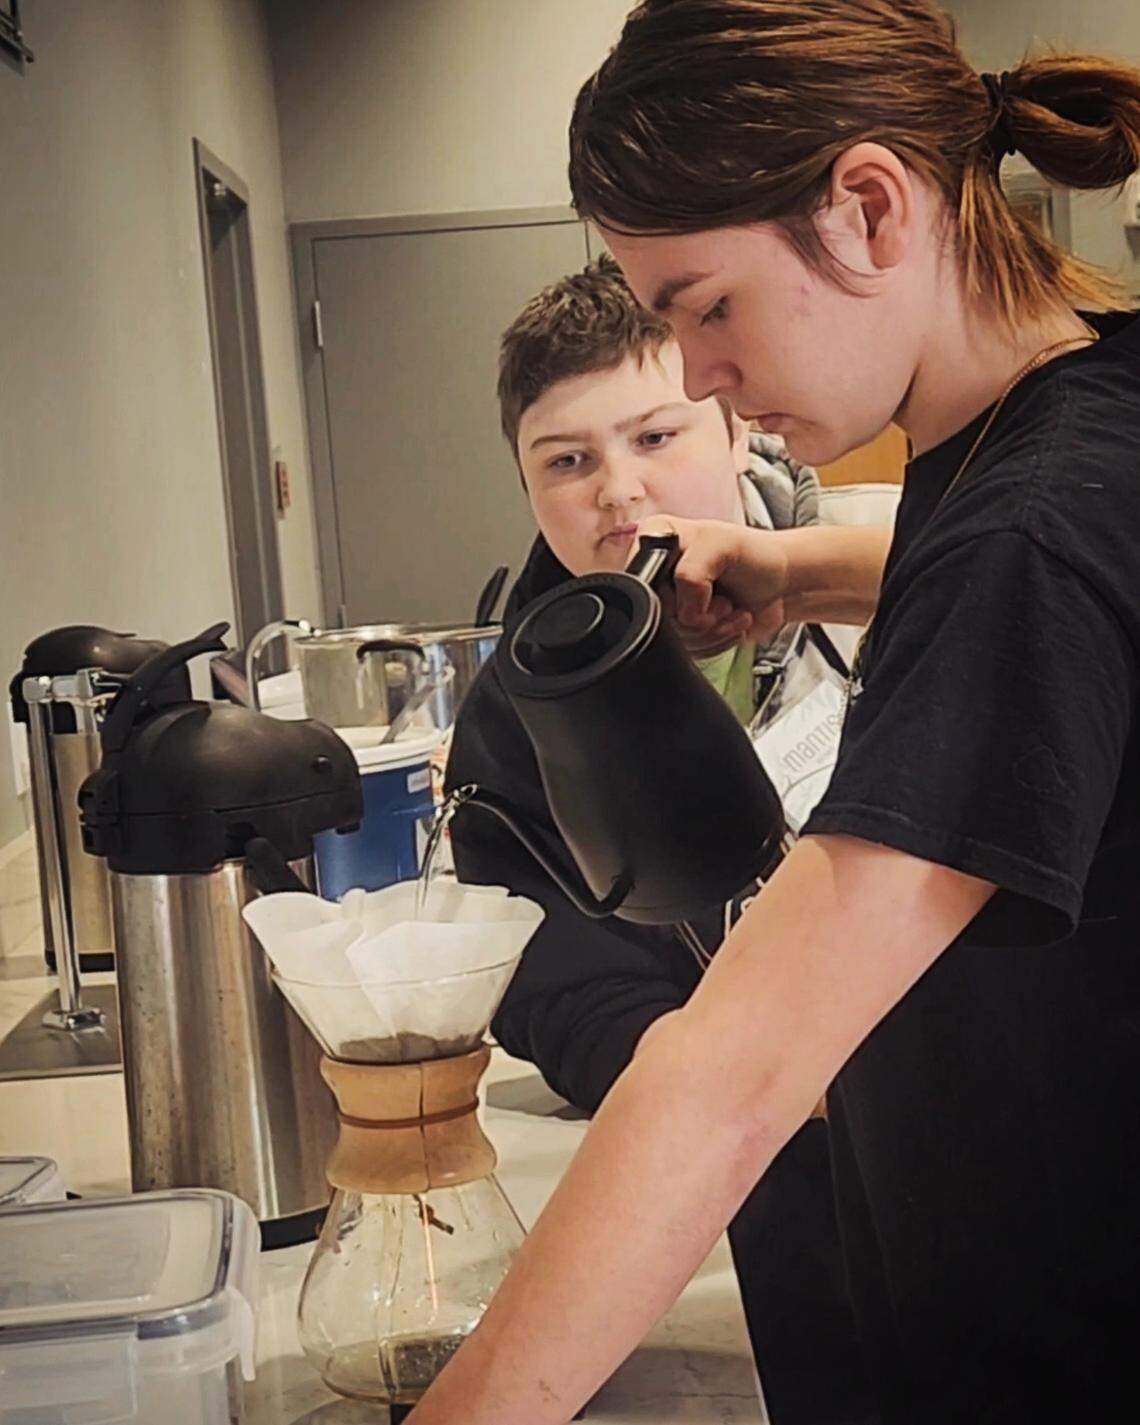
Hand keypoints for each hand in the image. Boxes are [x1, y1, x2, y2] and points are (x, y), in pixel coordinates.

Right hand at [638, 515, 790, 654]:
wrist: (779, 582)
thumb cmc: (755, 555)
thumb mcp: (724, 546)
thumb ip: (692, 571)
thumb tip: (683, 612)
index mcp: (654, 541)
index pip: (641, 584)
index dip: (673, 596)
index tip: (704, 589)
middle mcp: (655, 573)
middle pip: (656, 618)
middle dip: (699, 617)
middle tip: (723, 600)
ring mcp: (668, 604)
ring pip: (674, 640)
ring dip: (712, 630)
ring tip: (729, 607)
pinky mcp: (683, 630)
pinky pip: (688, 652)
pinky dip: (715, 643)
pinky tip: (729, 622)